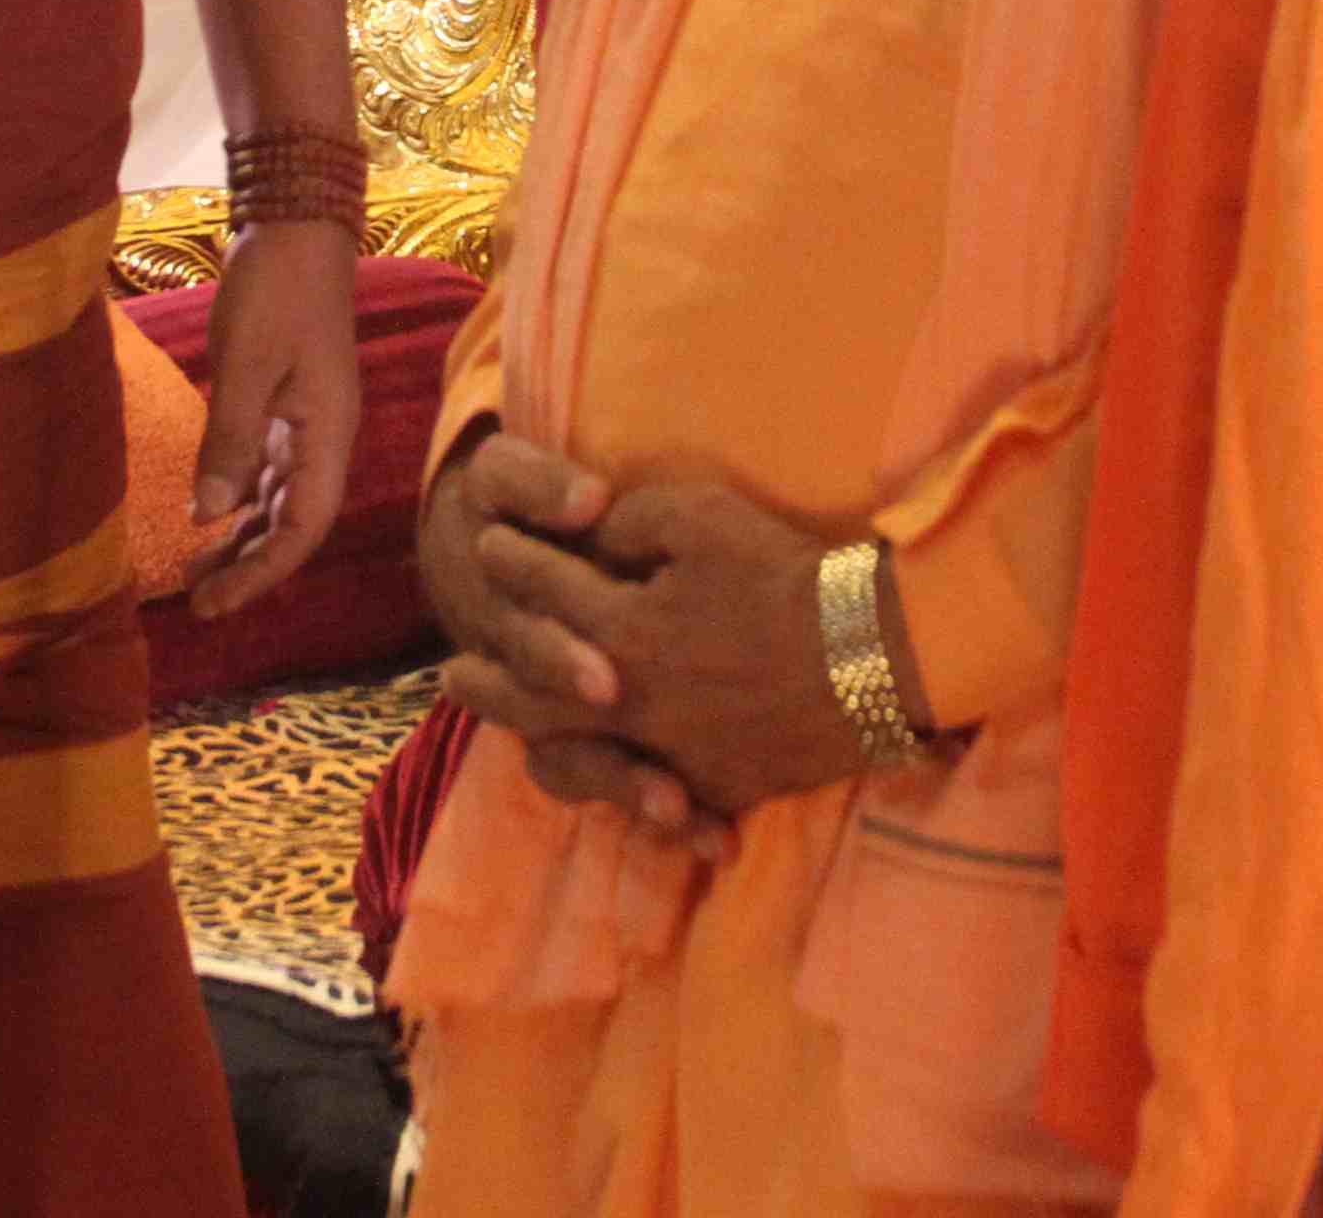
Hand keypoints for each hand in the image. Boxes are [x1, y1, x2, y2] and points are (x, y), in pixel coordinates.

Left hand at [185, 223, 364, 615]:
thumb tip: (206, 517)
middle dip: (248, 566)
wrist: (296, 225)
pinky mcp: (284, 404)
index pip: (304, 528)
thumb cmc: (275, 288)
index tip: (216, 601)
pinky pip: (264, 470)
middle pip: (292, 523)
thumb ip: (227, 441)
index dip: (262, 571)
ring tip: (194, 572)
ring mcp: (306, 422)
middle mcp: (323, 439)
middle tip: (195, 602)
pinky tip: (205, 513)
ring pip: (277, 501)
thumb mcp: (245, 363)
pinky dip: (236, 498)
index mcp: (327, 435)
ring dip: (241, 538)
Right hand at [422, 430, 724, 853]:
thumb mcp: (511, 479)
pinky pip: (634, 788)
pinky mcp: (614, 736)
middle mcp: (539, 687)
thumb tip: (588, 500)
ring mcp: (572, 720)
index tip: (609, 682)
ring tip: (689, 818)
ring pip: (594, 778)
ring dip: (641, 799)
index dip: (563, 668)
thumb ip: (543, 488)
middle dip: (619, 771)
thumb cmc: (512, 506)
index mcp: (515, 621)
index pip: (534, 656)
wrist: (484, 537)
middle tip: (671, 797)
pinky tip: (717, 836)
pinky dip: (677, 816)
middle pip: (568, 748)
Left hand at [492, 479, 885, 821]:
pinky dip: (625, 800)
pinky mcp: (717, 788)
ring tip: (512, 742)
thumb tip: (595, 527)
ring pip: (580, 758)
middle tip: (450, 676)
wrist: (872, 656)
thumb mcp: (703, 519)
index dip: (512, 562)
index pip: (544, 590)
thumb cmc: (785, 576)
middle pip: (536, 692)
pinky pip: (655, 803)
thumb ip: (633, 521)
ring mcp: (670, 754)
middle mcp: (628, 702)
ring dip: (537, 744)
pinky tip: (611, 793)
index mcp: (618, 628)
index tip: (487, 547)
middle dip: (489, 679)